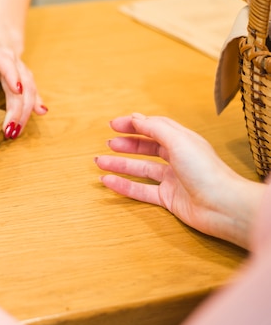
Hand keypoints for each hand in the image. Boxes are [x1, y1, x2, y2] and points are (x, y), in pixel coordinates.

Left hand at [0, 39, 46, 139]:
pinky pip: (33, 91)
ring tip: (17, 130)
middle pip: (19, 83)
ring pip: (29, 89)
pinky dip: (36, 103)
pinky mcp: (24, 80)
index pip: (4, 62)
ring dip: (25, 111)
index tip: (17, 89)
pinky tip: (41, 113)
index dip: (12, 74)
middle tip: (10, 129)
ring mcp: (19, 70)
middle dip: (17, 108)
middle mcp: (9, 60)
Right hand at [94, 113, 264, 248]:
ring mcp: (173, 179)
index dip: (134, 124)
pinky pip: (141, 190)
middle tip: (108, 143)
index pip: (155, 127)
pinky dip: (124, 186)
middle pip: (148, 147)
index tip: (114, 124)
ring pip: (141, 169)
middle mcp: (178, 159)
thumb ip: (155, 128)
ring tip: (101, 162)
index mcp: (183, 141)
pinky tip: (109, 182)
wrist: (223, 206)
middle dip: (127, 144)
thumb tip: (136, 118)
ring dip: (121, 165)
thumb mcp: (179, 141)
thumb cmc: (207, 172)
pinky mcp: (168, 198)